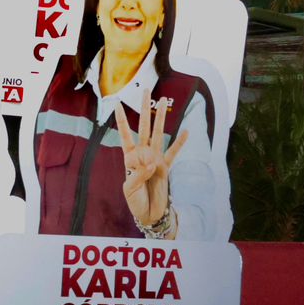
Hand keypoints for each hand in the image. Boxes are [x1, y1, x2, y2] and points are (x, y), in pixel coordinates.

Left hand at [114, 93, 187, 232]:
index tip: (117, 104)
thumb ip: (138, 175)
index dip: (122, 120)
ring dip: (162, 117)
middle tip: (146, 90)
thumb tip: (151, 163)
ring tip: (165, 101)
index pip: (125, 135)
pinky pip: (174, 152)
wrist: (149, 213)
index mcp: (130, 158)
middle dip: (144, 109)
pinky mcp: (166, 167)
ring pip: (159, 133)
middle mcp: (143, 155)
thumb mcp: (130, 189)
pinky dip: (180, 143)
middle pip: (143, 127)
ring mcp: (155, 158)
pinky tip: (186, 131)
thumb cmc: (135, 201)